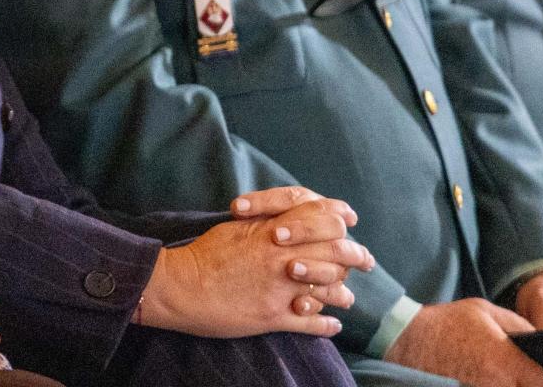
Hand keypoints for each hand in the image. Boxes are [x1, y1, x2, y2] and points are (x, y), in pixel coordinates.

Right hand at [135, 189, 371, 337]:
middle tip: (364, 262)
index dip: (340, 219)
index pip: (321, 217)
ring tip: (347, 298)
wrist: (178, 286)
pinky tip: (333, 325)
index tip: (349, 223)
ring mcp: (278, 288)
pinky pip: (311, 322)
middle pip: (336, 252)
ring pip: (330, 289)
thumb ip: (266, 221)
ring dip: (342, 294)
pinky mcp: (271, 316)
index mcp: (271, 231)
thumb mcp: (236, 228)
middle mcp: (281, 257)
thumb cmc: (203, 255)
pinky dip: (327, 324)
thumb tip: (287, 219)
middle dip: (354, 256)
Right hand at [384, 299, 542, 386]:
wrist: (403, 339)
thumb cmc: (446, 323)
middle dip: (541, 385)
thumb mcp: (487, 311)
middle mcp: (498, 386)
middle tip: (539, 377)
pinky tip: (497, 381)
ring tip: (513, 376)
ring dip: (518, 386)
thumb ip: (521, 327)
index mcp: (508, 363)